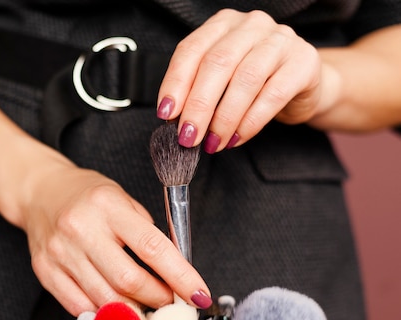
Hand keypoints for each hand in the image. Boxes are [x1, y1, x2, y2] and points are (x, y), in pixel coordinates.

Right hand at [20, 164, 211, 315]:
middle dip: (158, 299)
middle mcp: (81, 229)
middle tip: (170, 303)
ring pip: (105, 299)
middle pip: (128, 280)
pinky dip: (103, 314)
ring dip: (134, 312)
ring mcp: (60, 253)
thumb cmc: (87, 195)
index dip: (180, 276)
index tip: (199, 295)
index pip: (152, 247)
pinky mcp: (45, 271)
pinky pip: (79, 306)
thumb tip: (174, 275)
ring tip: (147, 310)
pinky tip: (116, 310)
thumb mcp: (122, 199)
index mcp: (107, 206)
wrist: (40, 192)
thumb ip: (145, 233)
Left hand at [157, 9, 322, 152]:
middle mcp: (252, 25)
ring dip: (224, 118)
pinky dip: (250, 122)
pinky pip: (273, 94)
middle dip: (198, 105)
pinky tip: (237, 138)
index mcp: (223, 24)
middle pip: (217, 63)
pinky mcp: (304, 62)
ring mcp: (280, 40)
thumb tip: (174, 119)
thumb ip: (198, 91)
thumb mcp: (222, 81)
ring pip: (245, 79)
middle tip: (188, 136)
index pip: (191, 49)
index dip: (176, 83)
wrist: (304, 86)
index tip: (166, 113)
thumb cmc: (255, 84)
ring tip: (213, 143)